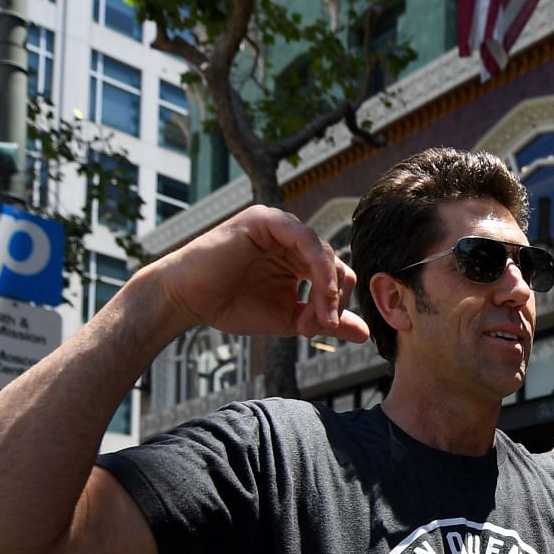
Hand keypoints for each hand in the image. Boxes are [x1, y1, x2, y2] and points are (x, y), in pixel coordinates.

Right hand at [152, 205, 367, 343]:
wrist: (188, 300)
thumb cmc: (231, 306)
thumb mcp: (289, 320)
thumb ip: (325, 322)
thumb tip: (365, 333)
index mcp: (298, 258)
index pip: (337, 276)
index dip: (336, 304)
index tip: (321, 329)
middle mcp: (292, 239)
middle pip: (337, 265)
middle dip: (333, 300)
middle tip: (318, 325)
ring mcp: (280, 226)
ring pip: (326, 254)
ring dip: (328, 289)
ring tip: (318, 316)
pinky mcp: (266, 220)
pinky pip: (307, 240)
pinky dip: (319, 269)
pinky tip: (319, 293)